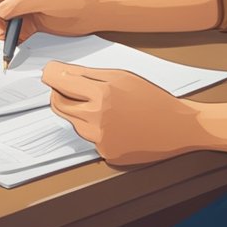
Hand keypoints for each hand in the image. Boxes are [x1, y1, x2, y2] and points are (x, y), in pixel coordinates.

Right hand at [0, 0, 92, 42]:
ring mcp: (14, 1)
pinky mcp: (18, 16)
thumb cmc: (70, 0)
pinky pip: (4, 28)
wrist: (81, 15)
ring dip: (2, 32)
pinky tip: (20, 38)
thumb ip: (23, 3)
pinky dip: (9, 37)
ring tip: (16, 38)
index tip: (1, 27)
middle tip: (6, 38)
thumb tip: (1, 10)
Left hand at [41, 61, 201, 165]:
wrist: (177, 126)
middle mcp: (97, 118)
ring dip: (79, 113)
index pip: (59, 81)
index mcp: (101, 93)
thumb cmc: (152, 99)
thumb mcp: (121, 76)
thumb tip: (61, 72)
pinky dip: (96, 130)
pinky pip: (89, 139)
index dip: (51, 75)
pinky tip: (116, 125)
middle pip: (58, 104)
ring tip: (105, 108)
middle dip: (60, 94)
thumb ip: (88, 74)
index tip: (49, 72)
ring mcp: (100, 139)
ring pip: (73, 122)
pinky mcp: (106, 154)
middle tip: (70, 88)